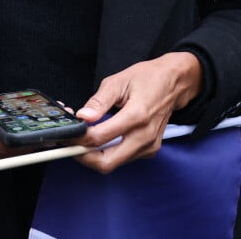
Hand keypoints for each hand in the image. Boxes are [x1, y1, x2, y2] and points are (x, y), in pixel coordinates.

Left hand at [75, 52, 202, 173]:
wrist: (174, 83)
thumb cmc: (148, 78)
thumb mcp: (118, 81)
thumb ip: (99, 101)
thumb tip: (82, 116)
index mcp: (137, 115)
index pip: (100, 137)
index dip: (79, 138)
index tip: (67, 133)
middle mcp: (145, 136)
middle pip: (106, 162)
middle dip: (84, 157)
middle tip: (70, 144)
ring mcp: (149, 145)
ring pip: (114, 163)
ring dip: (94, 156)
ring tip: (82, 140)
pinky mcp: (150, 149)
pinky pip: (123, 158)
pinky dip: (108, 152)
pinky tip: (101, 139)